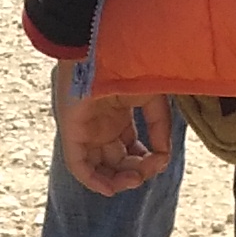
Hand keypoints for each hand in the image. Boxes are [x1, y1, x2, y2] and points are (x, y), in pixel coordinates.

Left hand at [53, 60, 174, 196]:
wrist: (103, 47)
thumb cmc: (128, 64)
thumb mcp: (152, 96)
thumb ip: (160, 125)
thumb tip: (164, 155)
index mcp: (117, 115)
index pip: (130, 149)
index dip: (146, 161)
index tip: (161, 159)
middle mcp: (100, 126)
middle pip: (116, 162)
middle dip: (134, 173)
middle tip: (146, 173)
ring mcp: (85, 130)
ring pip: (97, 168)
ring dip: (117, 181)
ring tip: (133, 180)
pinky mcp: (71, 132)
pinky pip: (78, 166)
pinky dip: (93, 181)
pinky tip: (111, 188)